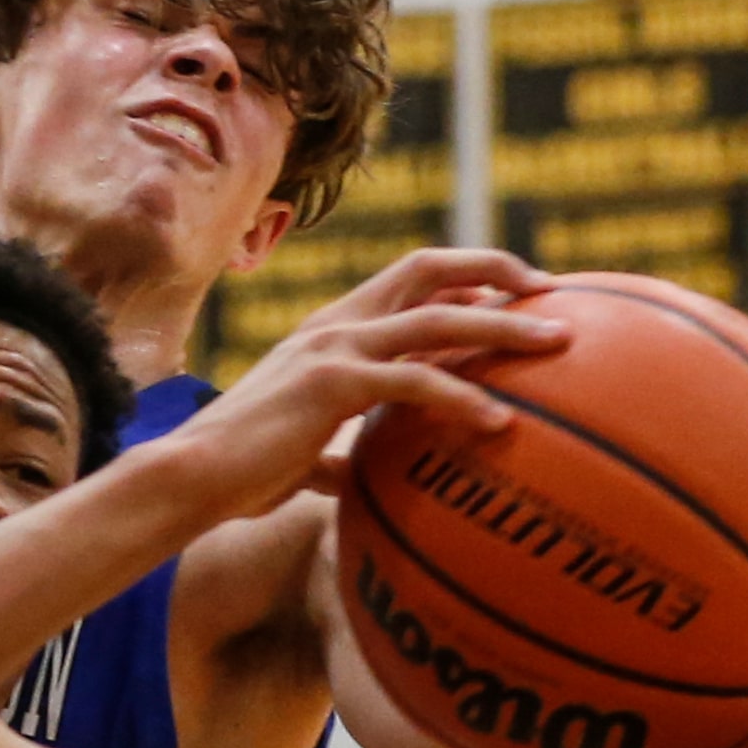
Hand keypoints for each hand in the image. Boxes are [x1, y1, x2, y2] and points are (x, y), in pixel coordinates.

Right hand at [173, 247, 566, 525]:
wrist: (190, 477)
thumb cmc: (240, 474)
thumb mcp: (296, 451)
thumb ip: (329, 452)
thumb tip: (347, 478)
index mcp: (331, 330)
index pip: (409, 278)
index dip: (466, 275)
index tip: (519, 291)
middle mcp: (336, 323)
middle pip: (429, 268)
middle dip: (497, 269)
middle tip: (554, 292)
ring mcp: (334, 348)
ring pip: (437, 318)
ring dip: (503, 324)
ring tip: (557, 342)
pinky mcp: (332, 385)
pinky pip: (414, 382)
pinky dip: (462, 397)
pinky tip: (500, 423)